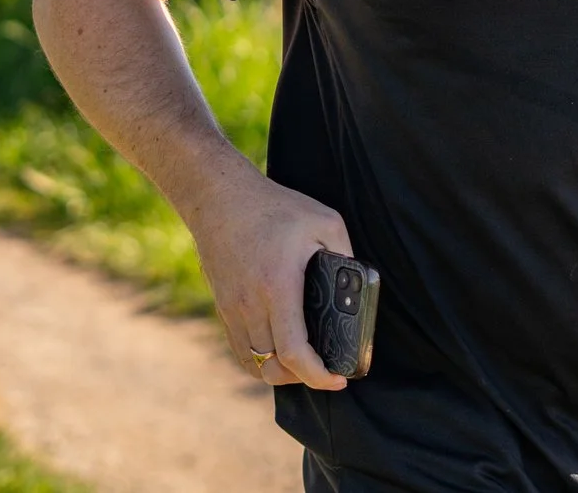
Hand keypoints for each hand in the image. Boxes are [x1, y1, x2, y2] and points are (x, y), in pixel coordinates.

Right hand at [184, 161, 351, 389]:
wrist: (218, 197)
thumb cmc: (274, 207)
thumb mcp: (324, 221)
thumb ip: (345, 253)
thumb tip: (359, 285)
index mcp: (278, 287)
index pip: (295, 352)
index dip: (318, 376)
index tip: (339, 379)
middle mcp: (251, 305)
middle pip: (274, 367)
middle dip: (304, 378)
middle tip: (325, 370)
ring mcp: (232, 309)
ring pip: (255, 364)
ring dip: (280, 373)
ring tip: (303, 364)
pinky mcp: (223, 306)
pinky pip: (240, 350)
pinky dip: (260, 361)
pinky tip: (278, 351)